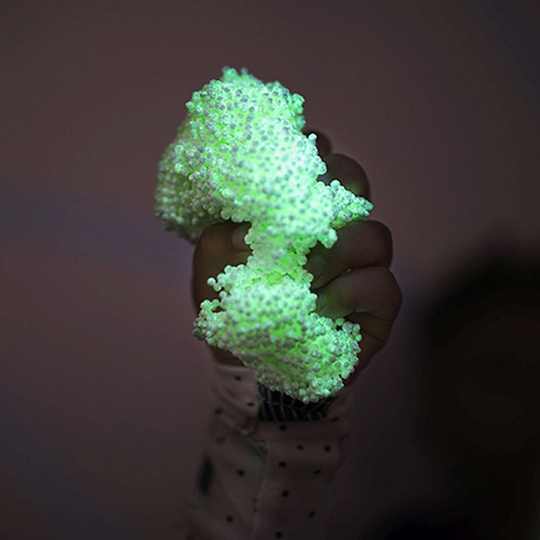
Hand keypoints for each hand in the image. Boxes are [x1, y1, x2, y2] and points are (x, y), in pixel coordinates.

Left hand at [191, 130, 401, 379]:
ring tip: (305, 276)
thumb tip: (245, 230)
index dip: (310, 151)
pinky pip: (382, 285)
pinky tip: (321, 308)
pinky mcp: (377, 305)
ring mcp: (361, 265)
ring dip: (337, 253)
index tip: (287, 166)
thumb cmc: (236, 306)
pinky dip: (350, 292)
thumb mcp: (213, 272)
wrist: (250, 364)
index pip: (318, 161)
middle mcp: (335, 229)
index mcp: (300, 211)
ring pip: (375, 235)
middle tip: (302, 219)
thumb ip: (219, 242)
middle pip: (355, 182)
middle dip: (334, 190)